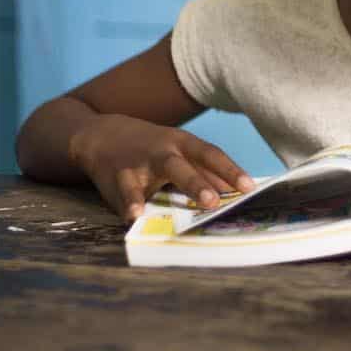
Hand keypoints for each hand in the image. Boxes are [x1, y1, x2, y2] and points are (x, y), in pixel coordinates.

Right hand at [70, 114, 255, 220]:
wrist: (101, 134)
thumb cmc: (152, 149)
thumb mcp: (180, 153)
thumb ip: (206, 173)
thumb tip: (237, 192)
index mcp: (184, 143)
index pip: (211, 155)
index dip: (230, 170)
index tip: (249, 188)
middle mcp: (164, 151)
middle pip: (184, 165)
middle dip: (199, 183)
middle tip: (214, 202)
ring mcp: (139, 163)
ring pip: (155, 175)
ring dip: (159, 195)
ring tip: (178, 215)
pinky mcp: (117, 176)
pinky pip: (125, 191)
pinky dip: (129, 204)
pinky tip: (134, 216)